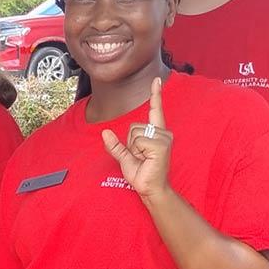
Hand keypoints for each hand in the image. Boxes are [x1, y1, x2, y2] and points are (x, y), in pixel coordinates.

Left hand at [101, 76, 173, 200]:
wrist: (150, 188)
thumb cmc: (141, 173)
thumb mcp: (124, 158)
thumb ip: (115, 145)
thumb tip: (105, 133)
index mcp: (156, 132)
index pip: (155, 110)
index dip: (156, 94)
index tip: (156, 79)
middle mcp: (163, 132)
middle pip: (133, 126)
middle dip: (130, 143)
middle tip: (140, 156)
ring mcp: (163, 138)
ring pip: (134, 133)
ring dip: (133, 148)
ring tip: (144, 158)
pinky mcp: (161, 145)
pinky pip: (137, 141)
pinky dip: (137, 151)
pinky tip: (146, 159)